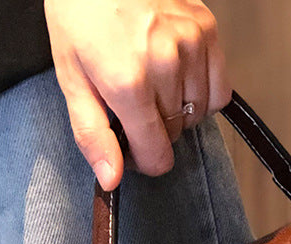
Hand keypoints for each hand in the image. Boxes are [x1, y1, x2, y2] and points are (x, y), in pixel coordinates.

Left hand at [44, 0, 232, 188]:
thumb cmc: (79, 14)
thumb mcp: (71, 77)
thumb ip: (93, 134)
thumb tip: (112, 180)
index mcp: (128, 82)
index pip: (158, 156)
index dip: (143, 160)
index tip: (131, 147)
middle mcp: (165, 64)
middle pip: (175, 135)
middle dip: (156, 129)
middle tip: (134, 104)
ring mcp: (191, 44)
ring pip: (197, 115)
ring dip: (179, 110)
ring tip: (153, 83)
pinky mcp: (207, 29)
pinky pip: (219, 90)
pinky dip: (202, 94)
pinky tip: (179, 78)